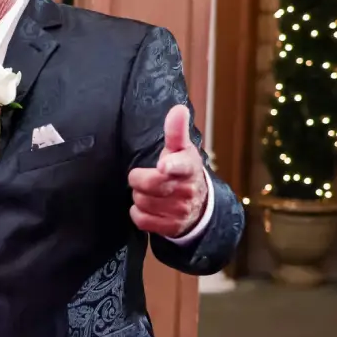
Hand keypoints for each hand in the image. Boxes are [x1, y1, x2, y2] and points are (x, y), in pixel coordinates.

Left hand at [128, 104, 207, 237]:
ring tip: (150, 192)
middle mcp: (187, 190)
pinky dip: (138, 213)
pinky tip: (148, 207)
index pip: (182, 165)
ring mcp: (180, 211)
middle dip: (139, 179)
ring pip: (142, 201)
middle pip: (149, 184)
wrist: (199, 206)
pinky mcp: (171, 227)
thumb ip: (176, 131)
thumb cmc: (182, 171)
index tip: (164, 166)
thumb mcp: (181, 150)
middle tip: (143, 177)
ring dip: (139, 196)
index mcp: (189, 167)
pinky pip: (140, 219)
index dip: (172, 165)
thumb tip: (178, 109)